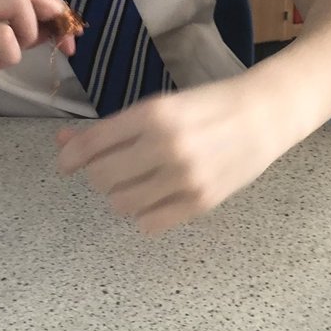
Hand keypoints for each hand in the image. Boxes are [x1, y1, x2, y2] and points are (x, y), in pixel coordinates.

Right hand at [0, 0, 80, 119]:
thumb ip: (16, 29)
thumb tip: (57, 28)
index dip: (57, 9)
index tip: (70, 38)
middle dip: (53, 19)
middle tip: (55, 49)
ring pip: (18, 3)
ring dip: (26, 35)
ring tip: (6, 57)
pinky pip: (1, 35)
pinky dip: (10, 54)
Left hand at [55, 80, 282, 232]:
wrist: (265, 115)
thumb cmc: (211, 105)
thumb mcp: (161, 106)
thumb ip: (113, 128)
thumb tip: (64, 144)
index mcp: (153, 115)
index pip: (92, 145)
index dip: (70, 157)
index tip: (66, 163)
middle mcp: (165, 147)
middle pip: (101, 178)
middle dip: (101, 174)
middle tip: (117, 166)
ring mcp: (184, 178)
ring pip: (121, 204)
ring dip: (122, 195)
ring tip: (140, 182)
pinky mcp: (200, 203)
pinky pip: (149, 224)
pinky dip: (145, 214)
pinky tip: (157, 198)